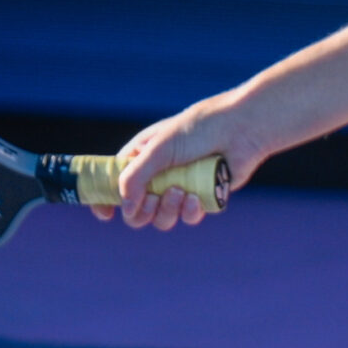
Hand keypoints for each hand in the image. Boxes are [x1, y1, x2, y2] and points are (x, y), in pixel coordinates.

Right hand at [94, 88, 273, 231]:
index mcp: (141, 158)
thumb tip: (125, 207)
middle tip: (155, 198)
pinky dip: (190, 211)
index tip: (105, 214)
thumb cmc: (199, 129)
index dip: (105, 200)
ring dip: (167, 211)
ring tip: (181, 192)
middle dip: (143, 211)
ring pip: (162, 219)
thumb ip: (136, 177)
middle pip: (137, 211)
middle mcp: (158, 175)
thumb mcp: (160, 148)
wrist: (242, 130)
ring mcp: (180, 187)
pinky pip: (188, 217)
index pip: (114, 183)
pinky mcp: (202, 197)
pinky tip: (197, 197)